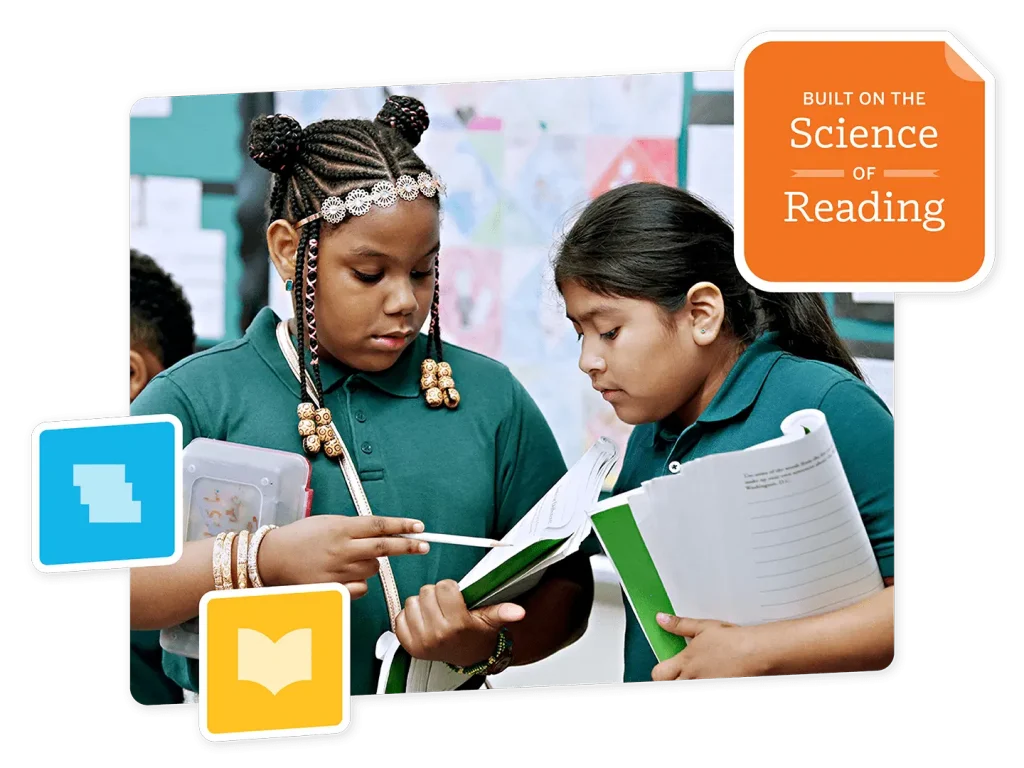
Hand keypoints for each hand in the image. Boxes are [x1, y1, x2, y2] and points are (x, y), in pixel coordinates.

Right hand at [257, 515, 428, 598]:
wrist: (272, 558)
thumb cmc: (301, 537)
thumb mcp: (328, 523)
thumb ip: (355, 528)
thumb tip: (384, 532)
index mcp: (341, 528)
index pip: (379, 525)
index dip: (402, 526)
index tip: (419, 527)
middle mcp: (342, 549)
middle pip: (384, 548)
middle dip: (408, 546)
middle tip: (424, 545)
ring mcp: (338, 571)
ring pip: (373, 569)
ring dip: (371, 564)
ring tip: (350, 559)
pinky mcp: (333, 589)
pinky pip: (362, 588)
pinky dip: (360, 582)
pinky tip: (345, 575)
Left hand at [395, 579, 525, 666]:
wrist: (468, 656)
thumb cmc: (477, 633)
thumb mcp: (492, 620)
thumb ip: (504, 612)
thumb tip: (519, 612)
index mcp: (457, 624)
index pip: (444, 587)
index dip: (450, 588)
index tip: (456, 596)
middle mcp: (438, 634)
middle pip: (427, 591)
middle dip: (436, 594)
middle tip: (445, 606)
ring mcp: (421, 641)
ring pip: (412, 602)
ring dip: (422, 604)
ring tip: (435, 613)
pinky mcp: (408, 645)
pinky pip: (399, 617)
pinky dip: (410, 616)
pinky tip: (423, 621)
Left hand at [651, 613, 764, 680]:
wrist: (757, 653)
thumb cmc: (733, 641)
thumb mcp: (704, 627)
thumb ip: (679, 625)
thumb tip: (661, 619)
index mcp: (686, 662)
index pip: (659, 674)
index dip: (661, 672)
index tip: (667, 668)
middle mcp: (692, 679)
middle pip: (669, 685)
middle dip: (673, 679)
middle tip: (682, 672)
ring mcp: (705, 686)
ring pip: (687, 688)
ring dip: (689, 681)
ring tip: (701, 672)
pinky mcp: (718, 689)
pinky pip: (704, 689)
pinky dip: (706, 682)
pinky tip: (715, 675)